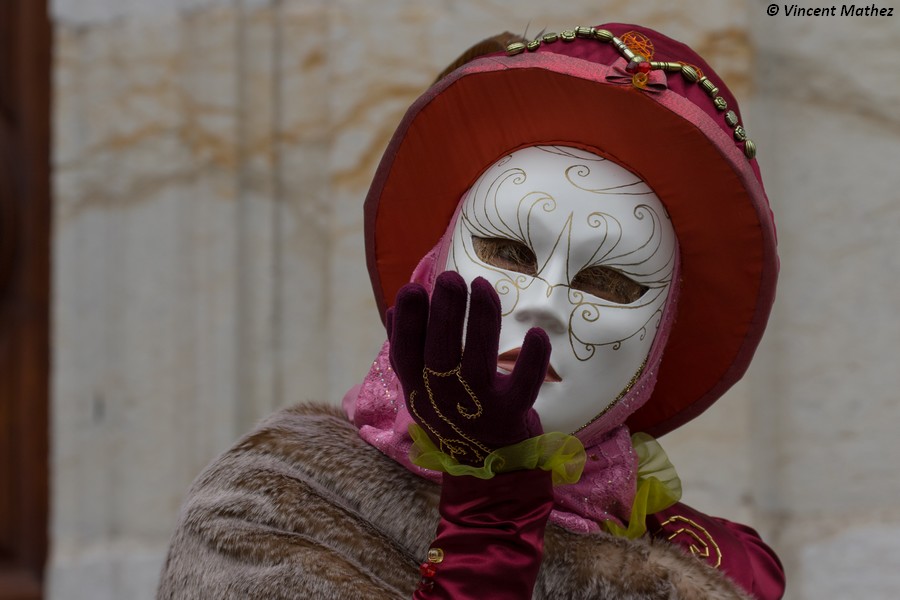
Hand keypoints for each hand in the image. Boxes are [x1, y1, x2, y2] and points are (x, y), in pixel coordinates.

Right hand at [387, 271, 550, 465]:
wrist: (488, 469)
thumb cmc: (454, 414)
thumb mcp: (422, 388)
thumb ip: (409, 350)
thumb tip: (393, 309)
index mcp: (418, 388)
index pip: (405, 352)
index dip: (407, 322)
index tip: (412, 288)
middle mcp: (444, 397)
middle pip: (440, 352)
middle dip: (444, 312)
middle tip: (450, 278)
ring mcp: (477, 408)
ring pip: (478, 361)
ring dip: (480, 321)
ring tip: (482, 285)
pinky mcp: (510, 415)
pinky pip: (523, 387)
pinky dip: (531, 361)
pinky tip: (536, 333)